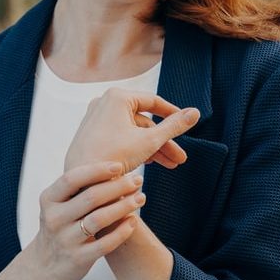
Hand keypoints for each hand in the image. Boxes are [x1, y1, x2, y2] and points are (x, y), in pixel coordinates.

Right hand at [25, 161, 147, 279]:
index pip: (72, 179)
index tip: (120, 165)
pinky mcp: (78, 258)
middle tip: (137, 180)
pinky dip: (122, 231)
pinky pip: (105, 244)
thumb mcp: (57, 205)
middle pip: (91, 197)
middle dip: (118, 186)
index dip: (97, 170)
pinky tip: (133, 221)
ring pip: (99, 219)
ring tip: (140, 198)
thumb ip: (77, 189)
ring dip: (123, 206)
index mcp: (48, 200)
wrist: (44, 266)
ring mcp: (66, 240)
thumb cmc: (59, 226)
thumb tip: (113, 167)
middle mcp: (54, 219)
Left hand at [64, 87, 199, 173]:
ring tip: (171, 165)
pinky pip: (121, 138)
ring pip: (133, 132)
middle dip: (164, 141)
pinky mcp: (92, 135)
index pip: (153, 101)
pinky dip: (136, 149)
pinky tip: (152, 163)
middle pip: (144, 121)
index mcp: (117, 97)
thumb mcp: (150, 141)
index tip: (186, 124)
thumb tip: (195, 113)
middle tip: (180, 157)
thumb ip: (174, 126)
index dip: (172, 114)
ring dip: (153, 148)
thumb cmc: (114, 156)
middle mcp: (104, 103)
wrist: (83, 181)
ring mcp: (96, 119)